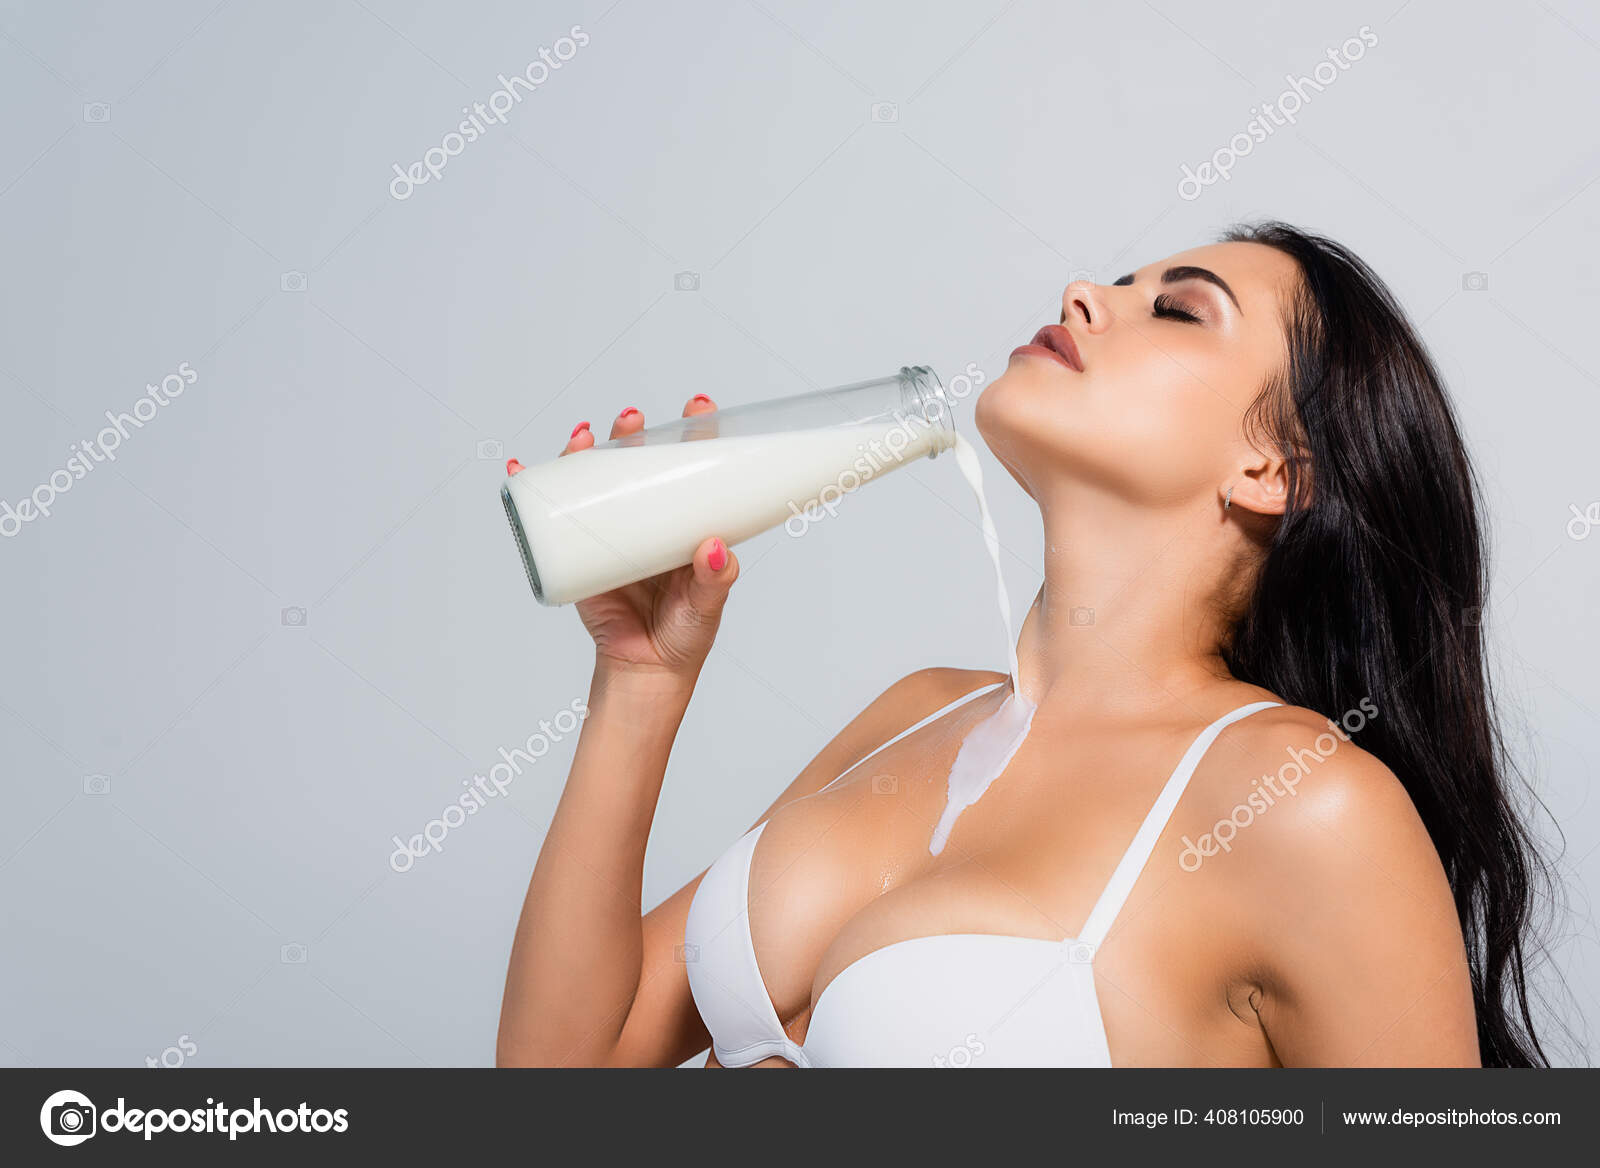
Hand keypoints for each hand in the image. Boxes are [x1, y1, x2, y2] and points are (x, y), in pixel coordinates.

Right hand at [559, 395, 739, 680]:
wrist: (642, 671)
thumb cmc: (683, 635)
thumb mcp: (706, 606)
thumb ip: (714, 581)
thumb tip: (715, 548)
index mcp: (682, 522)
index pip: (689, 467)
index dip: (692, 434)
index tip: (698, 408)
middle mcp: (646, 519)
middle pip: (636, 463)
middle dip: (632, 434)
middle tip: (632, 421)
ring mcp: (610, 532)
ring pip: (594, 481)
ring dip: (583, 452)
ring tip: (584, 437)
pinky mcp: (579, 552)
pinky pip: (553, 516)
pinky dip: (535, 488)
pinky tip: (522, 468)